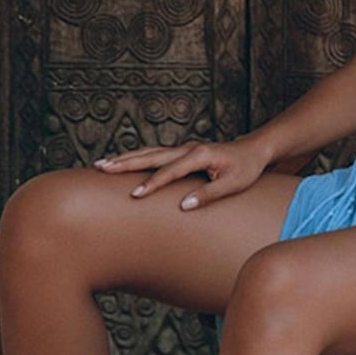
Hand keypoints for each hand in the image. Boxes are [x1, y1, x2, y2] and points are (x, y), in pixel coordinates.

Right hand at [92, 134, 272, 209]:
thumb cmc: (245, 168)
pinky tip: (122, 163)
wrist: (253, 150)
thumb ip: (209, 194)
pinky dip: (136, 158)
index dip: (152, 184)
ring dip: (125, 158)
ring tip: (102, 164)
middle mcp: (187, 148)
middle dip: (125, 163)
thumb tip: (184, 206)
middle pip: (151, 156)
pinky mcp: (181, 152)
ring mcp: (182, 149)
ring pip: (148, 152)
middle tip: (101, 168)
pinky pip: (154, 154)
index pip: (170, 171)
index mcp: (199, 155)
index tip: (135, 195)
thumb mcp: (233, 184)